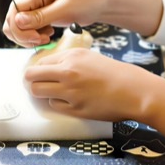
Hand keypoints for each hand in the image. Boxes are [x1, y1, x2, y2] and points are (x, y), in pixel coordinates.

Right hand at [3, 0, 100, 46]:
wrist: (98, 2)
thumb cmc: (85, 2)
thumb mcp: (64, 10)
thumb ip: (40, 17)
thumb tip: (17, 21)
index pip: (13, 12)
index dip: (21, 30)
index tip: (39, 38)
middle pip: (11, 20)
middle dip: (24, 35)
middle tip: (43, 40)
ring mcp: (32, 4)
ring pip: (15, 26)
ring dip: (28, 37)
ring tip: (46, 38)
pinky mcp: (36, 12)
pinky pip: (25, 28)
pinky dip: (33, 35)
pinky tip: (48, 34)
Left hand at [23, 48, 154, 122]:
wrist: (134, 91)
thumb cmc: (113, 74)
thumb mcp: (90, 57)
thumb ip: (68, 60)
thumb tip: (46, 67)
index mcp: (72, 56)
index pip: (40, 63)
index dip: (38, 70)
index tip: (40, 75)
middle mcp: (69, 72)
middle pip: (31, 77)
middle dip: (31, 82)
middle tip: (37, 85)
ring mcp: (71, 91)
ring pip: (38, 92)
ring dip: (42, 93)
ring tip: (52, 93)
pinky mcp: (75, 108)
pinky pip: (54, 105)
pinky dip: (58, 103)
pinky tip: (69, 101)